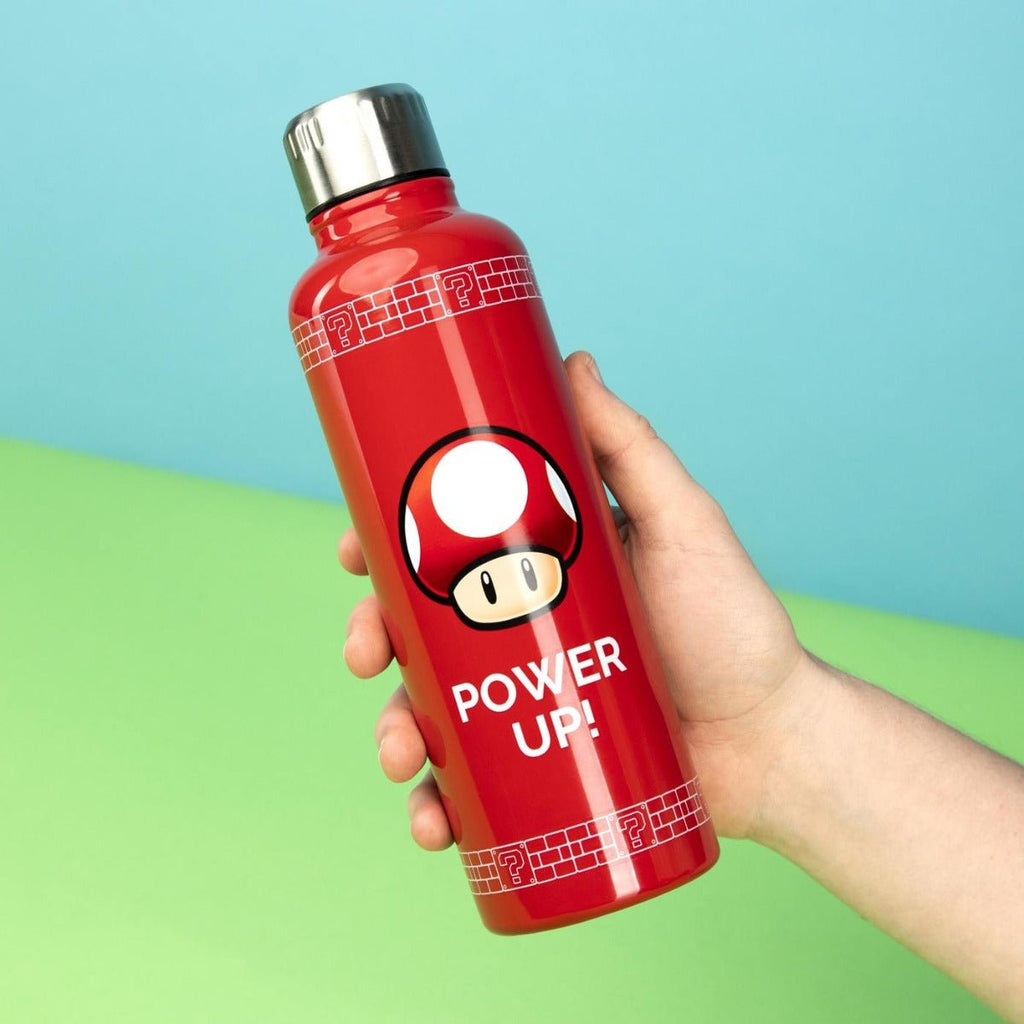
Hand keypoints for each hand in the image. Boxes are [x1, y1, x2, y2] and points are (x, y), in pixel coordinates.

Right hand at [340, 351, 824, 848]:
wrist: (774, 740)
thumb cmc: (733, 625)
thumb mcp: (683, 523)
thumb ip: (630, 445)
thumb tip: (571, 359)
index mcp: (535, 569)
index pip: (440, 549)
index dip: (382, 546)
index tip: (351, 548)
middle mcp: (516, 632)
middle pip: (415, 630)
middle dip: (371, 638)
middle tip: (365, 654)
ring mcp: (519, 701)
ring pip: (424, 709)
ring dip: (391, 729)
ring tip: (400, 753)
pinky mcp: (534, 768)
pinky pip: (463, 789)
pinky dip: (432, 806)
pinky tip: (430, 821)